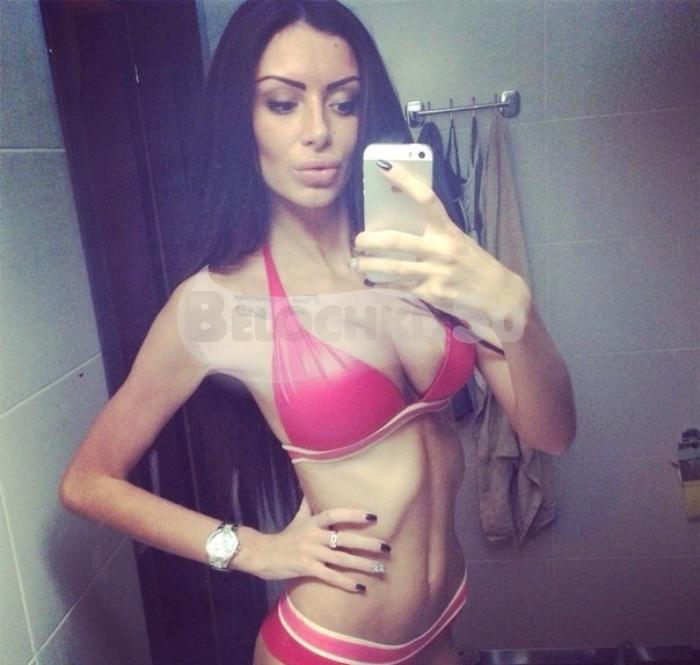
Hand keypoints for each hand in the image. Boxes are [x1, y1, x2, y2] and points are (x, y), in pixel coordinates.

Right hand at [255, 497, 389, 592]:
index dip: (353, 514)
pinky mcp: (307, 569)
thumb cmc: (285, 536)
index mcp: (313, 522)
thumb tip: (312, 487)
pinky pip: (330, 577)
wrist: (263, 554)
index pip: (335, 514)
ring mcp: (310, 553)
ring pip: (341, 559)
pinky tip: (361, 588)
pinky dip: (346, 583)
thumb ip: (309, 505)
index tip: (373, 517)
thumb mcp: (298, 518)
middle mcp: (314, 536)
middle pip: (344, 539)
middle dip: (367, 544)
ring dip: (362, 564)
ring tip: (380, 568)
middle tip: (386, 547)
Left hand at [353, 160, 531, 344]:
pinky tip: (372, 282)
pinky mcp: (433, 293)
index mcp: (449, 231)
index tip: (383, 166)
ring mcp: (436, 273)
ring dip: (369, 265)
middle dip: (370, 240)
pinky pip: (400, 287)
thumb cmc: (474, 265)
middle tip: (358, 240)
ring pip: (393, 267)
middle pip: (397, 240)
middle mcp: (442, 250)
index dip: (404, 180)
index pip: (425, 199)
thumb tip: (400, 226)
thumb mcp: (459, 242)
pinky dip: (383, 284)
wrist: (499, 295)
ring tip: (356, 263)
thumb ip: (434, 235)